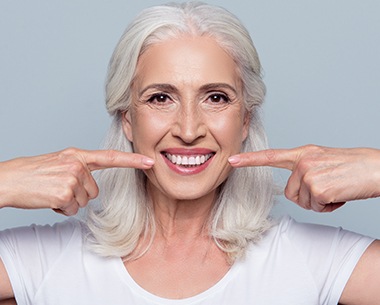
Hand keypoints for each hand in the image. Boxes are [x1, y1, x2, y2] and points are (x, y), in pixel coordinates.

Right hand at [0, 148, 153, 215]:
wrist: (8, 179)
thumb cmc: (33, 173)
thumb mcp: (60, 162)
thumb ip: (80, 167)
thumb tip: (92, 183)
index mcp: (77, 155)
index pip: (110, 157)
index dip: (132, 160)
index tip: (149, 161)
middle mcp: (77, 164)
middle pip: (95, 190)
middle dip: (79, 194)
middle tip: (58, 187)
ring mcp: (72, 178)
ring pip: (84, 201)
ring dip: (69, 202)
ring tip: (52, 191)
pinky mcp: (65, 193)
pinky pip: (72, 209)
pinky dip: (61, 209)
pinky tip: (49, 199)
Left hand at [228, 145, 379, 211]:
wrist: (377, 169)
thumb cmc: (353, 167)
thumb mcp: (324, 161)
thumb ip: (305, 169)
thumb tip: (293, 187)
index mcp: (304, 153)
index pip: (271, 156)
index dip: (250, 160)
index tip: (232, 161)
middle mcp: (303, 161)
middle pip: (289, 193)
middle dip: (307, 197)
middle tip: (328, 188)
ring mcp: (309, 173)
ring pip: (302, 202)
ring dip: (319, 202)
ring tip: (336, 189)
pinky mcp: (318, 187)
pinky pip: (316, 207)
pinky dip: (329, 206)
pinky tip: (340, 194)